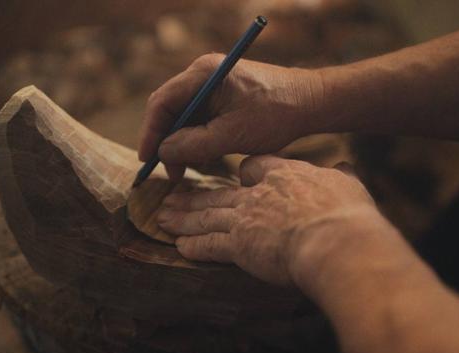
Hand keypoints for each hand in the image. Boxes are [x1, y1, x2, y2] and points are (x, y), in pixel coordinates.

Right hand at [138, 54, 324, 180]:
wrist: (311, 103)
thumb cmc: (276, 114)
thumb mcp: (231, 135)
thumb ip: (193, 145)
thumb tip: (163, 152)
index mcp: (203, 74)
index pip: (162, 102)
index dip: (151, 133)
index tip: (147, 160)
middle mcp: (203, 74)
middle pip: (170, 110)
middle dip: (168, 142)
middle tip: (171, 172)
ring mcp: (213, 85)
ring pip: (185, 118)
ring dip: (184, 144)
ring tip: (189, 169)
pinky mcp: (223, 97)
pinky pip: (201, 119)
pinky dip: (198, 140)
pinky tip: (205, 158)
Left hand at [156, 155, 382, 287]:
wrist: (334, 238)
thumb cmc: (345, 213)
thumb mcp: (348, 185)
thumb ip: (342, 176)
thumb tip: (346, 167)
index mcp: (282, 175)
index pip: (253, 168)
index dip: (244, 174)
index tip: (239, 177)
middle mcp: (257, 195)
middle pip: (219, 193)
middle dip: (196, 196)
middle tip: (173, 197)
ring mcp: (245, 219)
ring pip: (207, 216)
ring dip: (183, 217)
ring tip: (162, 217)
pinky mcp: (239, 246)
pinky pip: (210, 245)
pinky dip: (194, 246)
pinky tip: (179, 246)